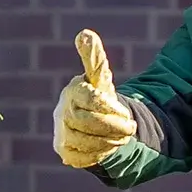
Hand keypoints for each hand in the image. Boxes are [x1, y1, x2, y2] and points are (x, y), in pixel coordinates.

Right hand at [53, 28, 135, 167]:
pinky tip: (108, 148)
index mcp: (73, 91)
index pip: (90, 99)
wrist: (90, 125)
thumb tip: (84, 34)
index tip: (124, 111)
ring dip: (109, 141)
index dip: (110, 107)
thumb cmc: (97, 98)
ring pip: (86, 141)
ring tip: (121, 137)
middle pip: (87, 122)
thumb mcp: (101, 78)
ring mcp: (61, 132)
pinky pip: (82, 157)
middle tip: (130, 128)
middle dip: (113, 127)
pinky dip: (99, 154)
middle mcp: (62, 112)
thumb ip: (95, 58)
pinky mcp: (64, 151)